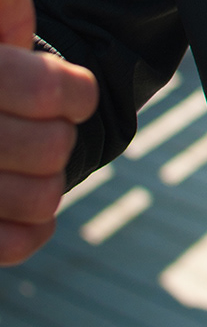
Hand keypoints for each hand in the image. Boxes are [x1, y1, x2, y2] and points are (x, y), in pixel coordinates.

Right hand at [0, 0, 97, 263]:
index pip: (23, 84)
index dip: (62, 90)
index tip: (75, 91)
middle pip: (35, 148)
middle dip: (57, 135)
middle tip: (53, 124)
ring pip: (31, 197)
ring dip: (47, 183)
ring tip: (38, 162)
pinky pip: (11, 242)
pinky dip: (28, 229)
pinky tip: (25, 204)